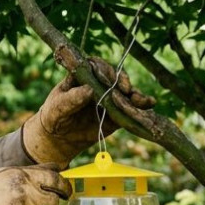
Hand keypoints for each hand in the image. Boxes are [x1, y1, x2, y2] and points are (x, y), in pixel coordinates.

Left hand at [22, 60, 152, 166]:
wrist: (59, 138)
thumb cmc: (54, 117)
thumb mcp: (56, 108)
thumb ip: (71, 99)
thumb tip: (89, 90)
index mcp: (82, 77)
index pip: (96, 66)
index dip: (105, 70)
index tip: (110, 80)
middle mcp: (98, 84)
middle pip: (115, 77)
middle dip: (123, 82)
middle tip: (126, 90)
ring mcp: (109, 98)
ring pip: (126, 92)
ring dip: (136, 94)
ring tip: (142, 100)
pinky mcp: (117, 114)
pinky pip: (130, 109)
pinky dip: (141, 106)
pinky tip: (150, 104)